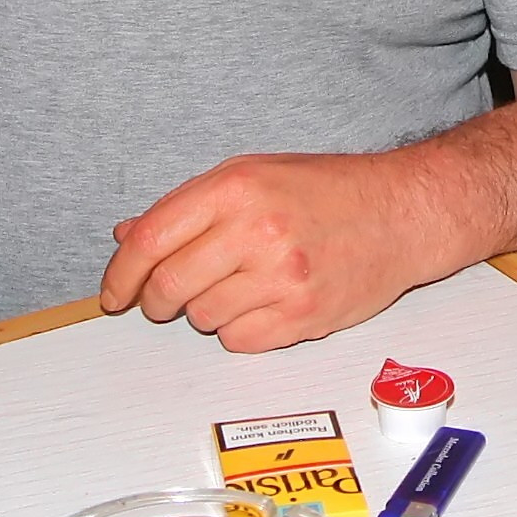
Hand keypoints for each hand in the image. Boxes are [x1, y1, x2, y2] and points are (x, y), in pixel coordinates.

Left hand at [98, 151, 446, 351]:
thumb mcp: (254, 175)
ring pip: (203, 318)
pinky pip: (239, 341)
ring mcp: (282, 277)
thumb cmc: (329, 191)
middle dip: (156, 300)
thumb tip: (127, 235)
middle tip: (163, 300)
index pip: (151, 239)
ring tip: (238, 287)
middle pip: (169, 286)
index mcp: (237, 187)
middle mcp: (257, 231)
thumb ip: (189, 206)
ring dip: (206, 310)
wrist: (402, 214)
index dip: (121, 272)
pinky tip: (262, 305)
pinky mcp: (304, 316)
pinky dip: (238, 331)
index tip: (114, 292)